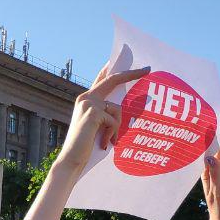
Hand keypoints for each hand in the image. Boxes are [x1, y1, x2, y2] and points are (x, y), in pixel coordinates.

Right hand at [51, 61, 150, 177]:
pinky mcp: (93, 113)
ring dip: (117, 127)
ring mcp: (89, 104)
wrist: (71, 159)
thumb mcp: (97, 126)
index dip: (111, 69)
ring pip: (117, 108)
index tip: (121, 60)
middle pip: (113, 80)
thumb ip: (105, 114)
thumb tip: (122, 108)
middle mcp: (86, 98)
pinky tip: (105, 143)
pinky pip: (114, 120)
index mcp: (86, 99)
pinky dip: (112, 133)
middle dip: (131, 74)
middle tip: (147, 70)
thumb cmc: (85, 146)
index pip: (101, 79)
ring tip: (110, 140)